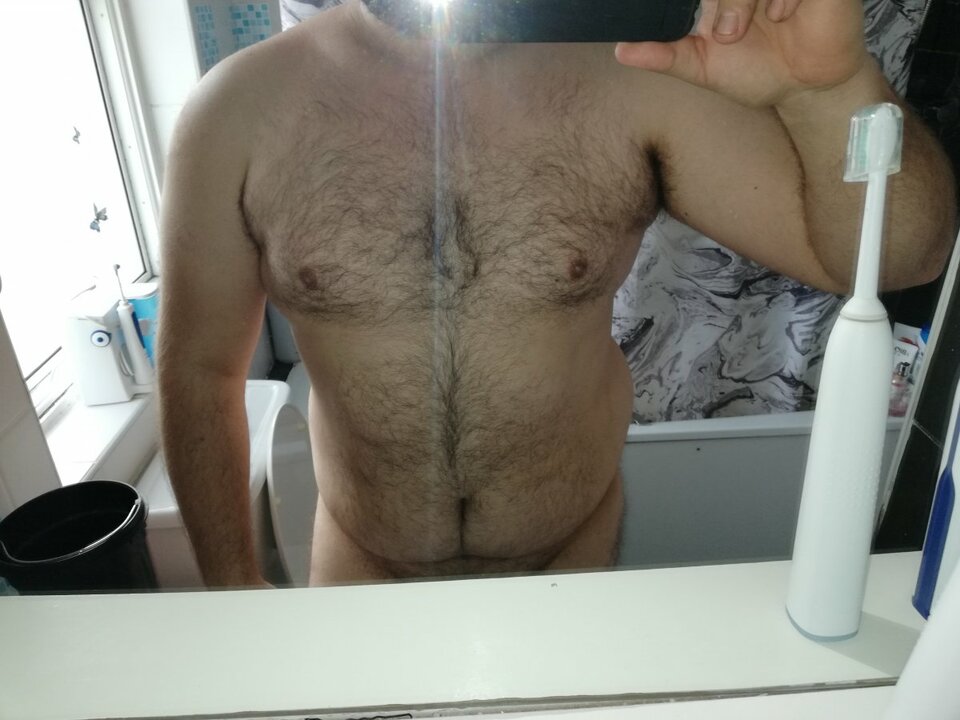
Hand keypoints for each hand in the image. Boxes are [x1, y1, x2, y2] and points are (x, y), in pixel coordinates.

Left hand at [615, 0, 868, 106]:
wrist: (805, 88)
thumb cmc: (757, 70)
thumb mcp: (704, 66)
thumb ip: (665, 55)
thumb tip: (621, 52)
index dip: (702, 4)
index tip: (704, 30)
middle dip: (724, 2)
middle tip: (728, 34)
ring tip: (754, 28)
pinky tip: (783, 16)